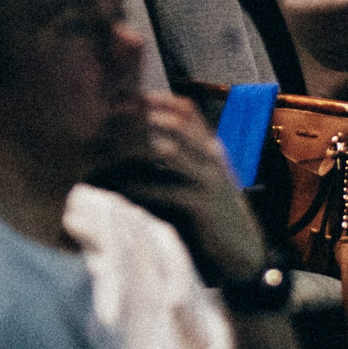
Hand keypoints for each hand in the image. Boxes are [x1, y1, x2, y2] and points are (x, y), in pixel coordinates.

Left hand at [89, 92, 270, 284]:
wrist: (242, 250)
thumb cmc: (209, 210)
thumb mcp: (198, 176)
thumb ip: (176, 155)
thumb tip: (133, 136)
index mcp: (210, 146)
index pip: (185, 109)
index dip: (153, 99)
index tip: (120, 100)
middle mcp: (212, 156)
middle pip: (174, 123)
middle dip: (138, 119)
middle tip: (105, 123)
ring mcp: (210, 180)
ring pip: (169, 151)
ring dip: (135, 147)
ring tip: (108, 150)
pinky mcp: (204, 206)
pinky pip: (167, 190)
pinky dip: (141, 186)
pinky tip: (121, 187)